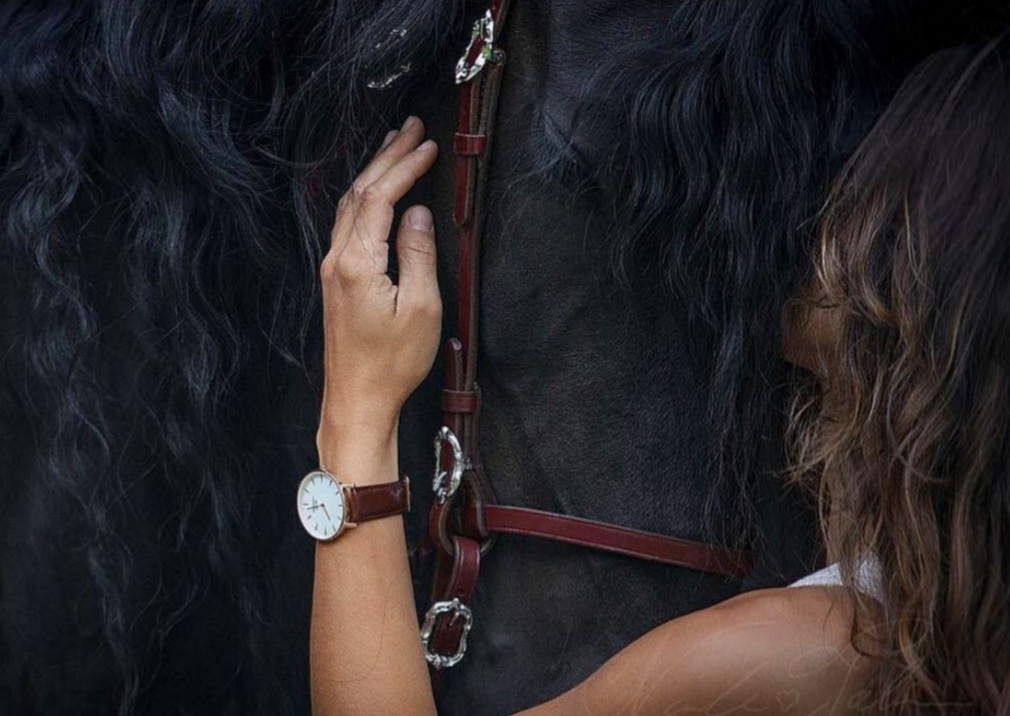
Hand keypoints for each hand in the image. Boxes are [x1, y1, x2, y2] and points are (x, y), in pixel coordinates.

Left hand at [318, 117, 441, 439]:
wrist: (357, 400)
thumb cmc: (393, 363)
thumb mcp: (421, 309)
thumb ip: (418, 254)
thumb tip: (417, 214)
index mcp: (357, 262)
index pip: (380, 197)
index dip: (404, 167)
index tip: (428, 145)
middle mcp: (337, 259)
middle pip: (359, 192)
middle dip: (386, 156)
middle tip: (411, 126)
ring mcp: (332, 269)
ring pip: (349, 205)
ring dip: (372, 172)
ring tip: (395, 145)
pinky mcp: (335, 281)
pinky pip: (347, 223)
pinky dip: (364, 196)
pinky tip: (376, 192)